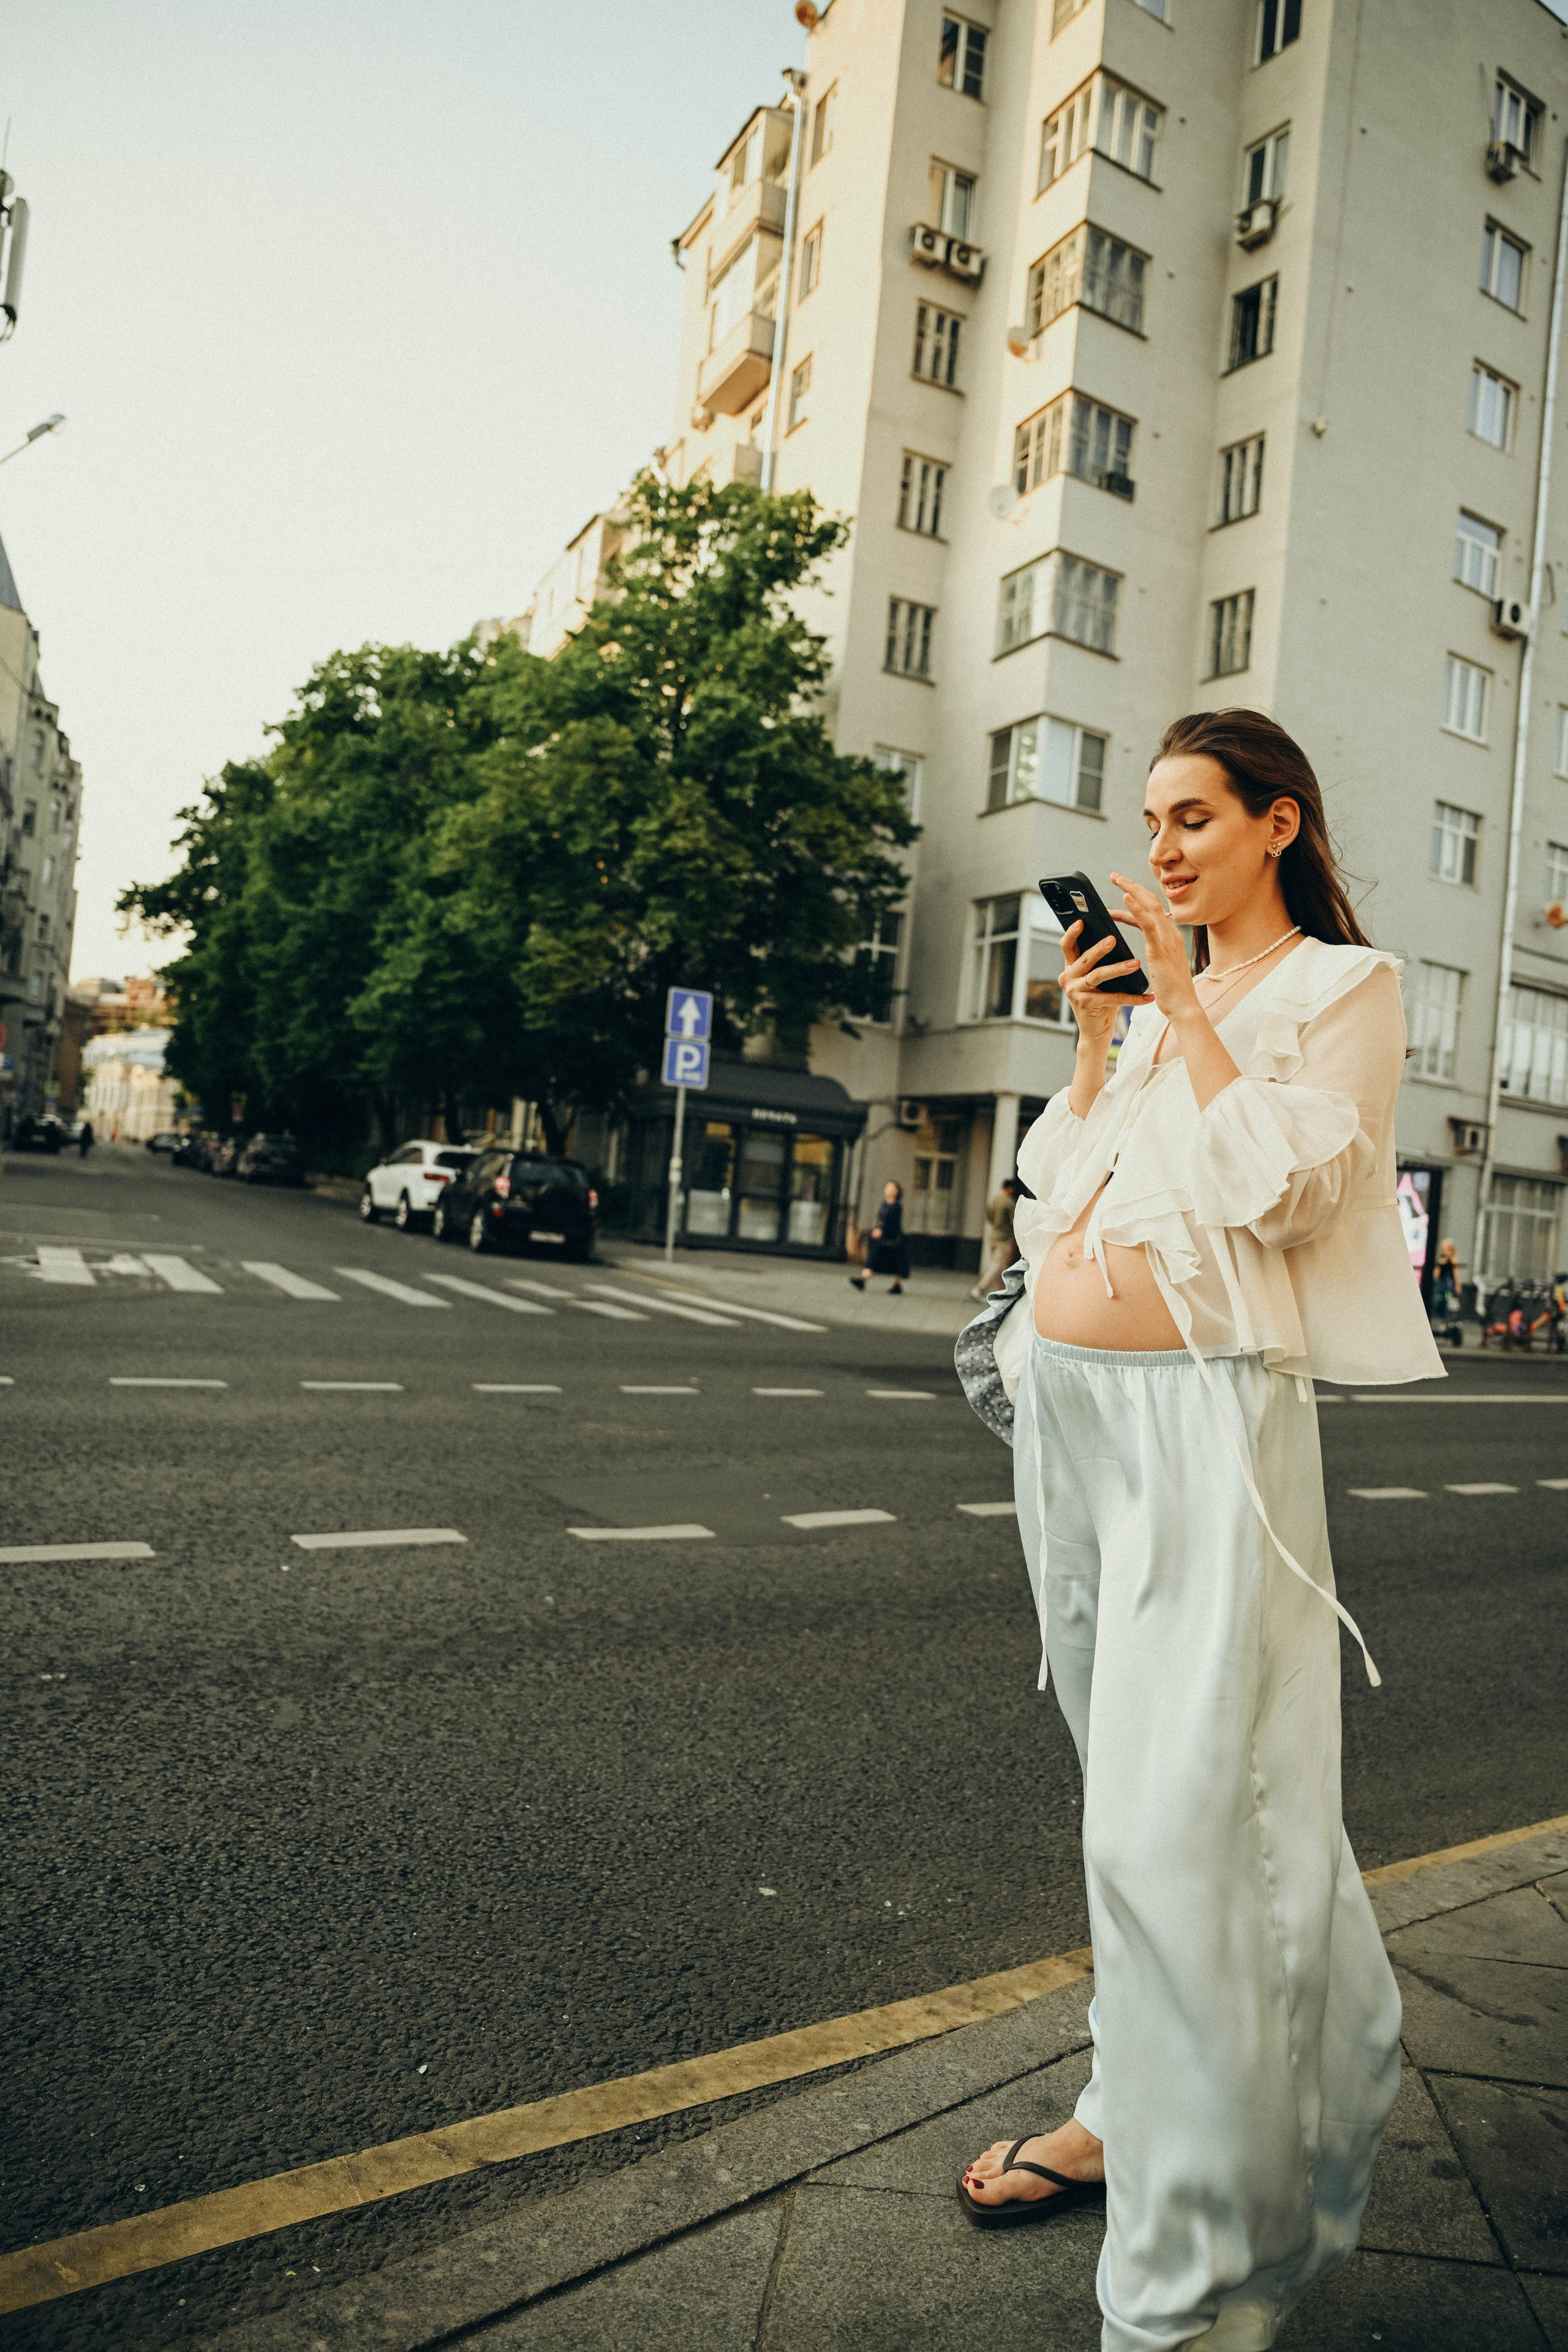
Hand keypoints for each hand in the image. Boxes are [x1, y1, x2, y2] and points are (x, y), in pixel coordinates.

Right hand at [1059, 917, 1151, 1052]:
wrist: (1096, 1031)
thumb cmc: (1101, 1000)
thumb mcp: (1098, 978)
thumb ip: (1100, 961)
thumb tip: (1114, 937)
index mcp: (1070, 967)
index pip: (1066, 945)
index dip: (1072, 932)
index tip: (1082, 921)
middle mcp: (1068, 978)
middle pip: (1084, 958)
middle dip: (1099, 948)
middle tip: (1113, 938)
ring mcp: (1075, 992)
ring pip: (1098, 975)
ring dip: (1118, 969)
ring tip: (1135, 963)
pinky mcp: (1086, 1005)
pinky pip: (1112, 998)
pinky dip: (1132, 997)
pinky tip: (1148, 996)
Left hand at [1107, 875, 1203, 1026]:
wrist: (1183, 1007)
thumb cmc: (1171, 991)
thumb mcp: (1162, 966)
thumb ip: (1156, 953)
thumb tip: (1147, 949)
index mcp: (1170, 937)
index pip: (1153, 910)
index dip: (1137, 898)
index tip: (1122, 890)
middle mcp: (1171, 934)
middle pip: (1152, 901)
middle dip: (1133, 886)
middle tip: (1115, 876)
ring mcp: (1167, 940)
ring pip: (1151, 906)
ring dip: (1132, 890)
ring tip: (1117, 880)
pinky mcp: (1161, 949)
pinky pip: (1148, 923)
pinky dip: (1136, 907)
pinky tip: (1125, 898)